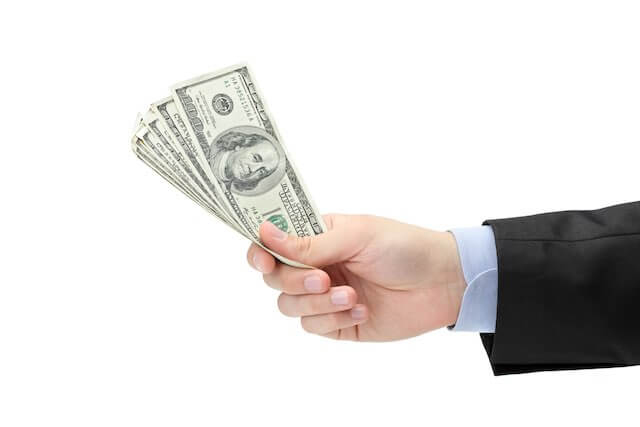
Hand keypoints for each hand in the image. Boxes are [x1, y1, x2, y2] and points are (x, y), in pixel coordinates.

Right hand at [246, 214, 465, 340]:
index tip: (263, 261)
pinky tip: (362, 309)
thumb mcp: (356, 236)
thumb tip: (264, 233)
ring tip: (351, 296)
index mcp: (317, 236)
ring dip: (317, 303)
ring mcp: (325, 296)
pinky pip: (314, 326)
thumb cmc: (403, 247)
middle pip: (276, 279)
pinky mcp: (338, 323)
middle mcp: (316, 265)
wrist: (442, 283)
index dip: (260, 252)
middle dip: (295, 281)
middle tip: (323, 279)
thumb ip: (309, 243)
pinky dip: (335, 319)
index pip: (273, 243)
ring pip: (289, 306)